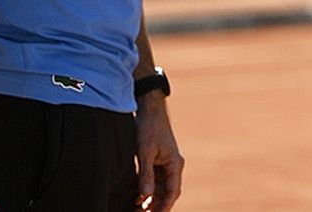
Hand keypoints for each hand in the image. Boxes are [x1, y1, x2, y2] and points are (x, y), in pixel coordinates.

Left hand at [135, 96, 183, 211]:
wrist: (149, 109)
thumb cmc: (149, 127)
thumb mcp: (145, 152)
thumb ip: (146, 175)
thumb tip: (145, 198)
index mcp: (175, 163)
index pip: (172, 192)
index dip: (163, 208)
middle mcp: (173, 165)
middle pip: (168, 193)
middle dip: (156, 206)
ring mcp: (166, 164)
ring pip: (161, 189)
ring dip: (151, 200)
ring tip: (137, 210)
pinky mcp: (158, 161)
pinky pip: (155, 181)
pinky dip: (148, 191)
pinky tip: (136, 197)